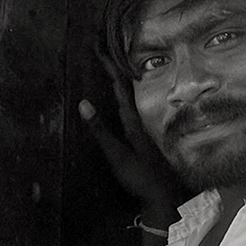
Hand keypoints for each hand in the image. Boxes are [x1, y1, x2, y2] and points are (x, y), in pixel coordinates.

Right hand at [80, 43, 179, 213]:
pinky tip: (119, 98)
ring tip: (108, 66)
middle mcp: (139, 120)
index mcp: (133, 120)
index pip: (120, 86)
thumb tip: (83, 103)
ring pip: (129, 96)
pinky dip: (121, 96)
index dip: (109, 66)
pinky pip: (129, 107)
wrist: (162, 197)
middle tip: (101, 50)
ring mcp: (142, 128)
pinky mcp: (142, 137)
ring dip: (118, 80)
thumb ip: (100, 130)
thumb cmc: (140, 177)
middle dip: (113, 67)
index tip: (99, 48)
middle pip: (125, 86)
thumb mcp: (117, 155)